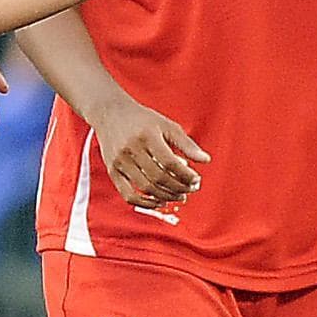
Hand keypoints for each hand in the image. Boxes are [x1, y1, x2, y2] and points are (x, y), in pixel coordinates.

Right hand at [92, 98, 206, 208]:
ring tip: (179, 196)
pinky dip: (145, 203)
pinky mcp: (112, 171)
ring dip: (166, 196)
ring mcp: (120, 162)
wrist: (110, 113)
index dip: (186, 175)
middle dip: (178, 188)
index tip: (196, 180)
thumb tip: (206, 160)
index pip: (170, 162)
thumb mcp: (167, 125)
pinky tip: (159, 202)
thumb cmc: (142, 120)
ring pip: (146, 188)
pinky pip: (128, 195)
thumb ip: (186, 144)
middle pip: (159, 177)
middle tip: (189, 190)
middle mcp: (131, 149)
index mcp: (147, 135)